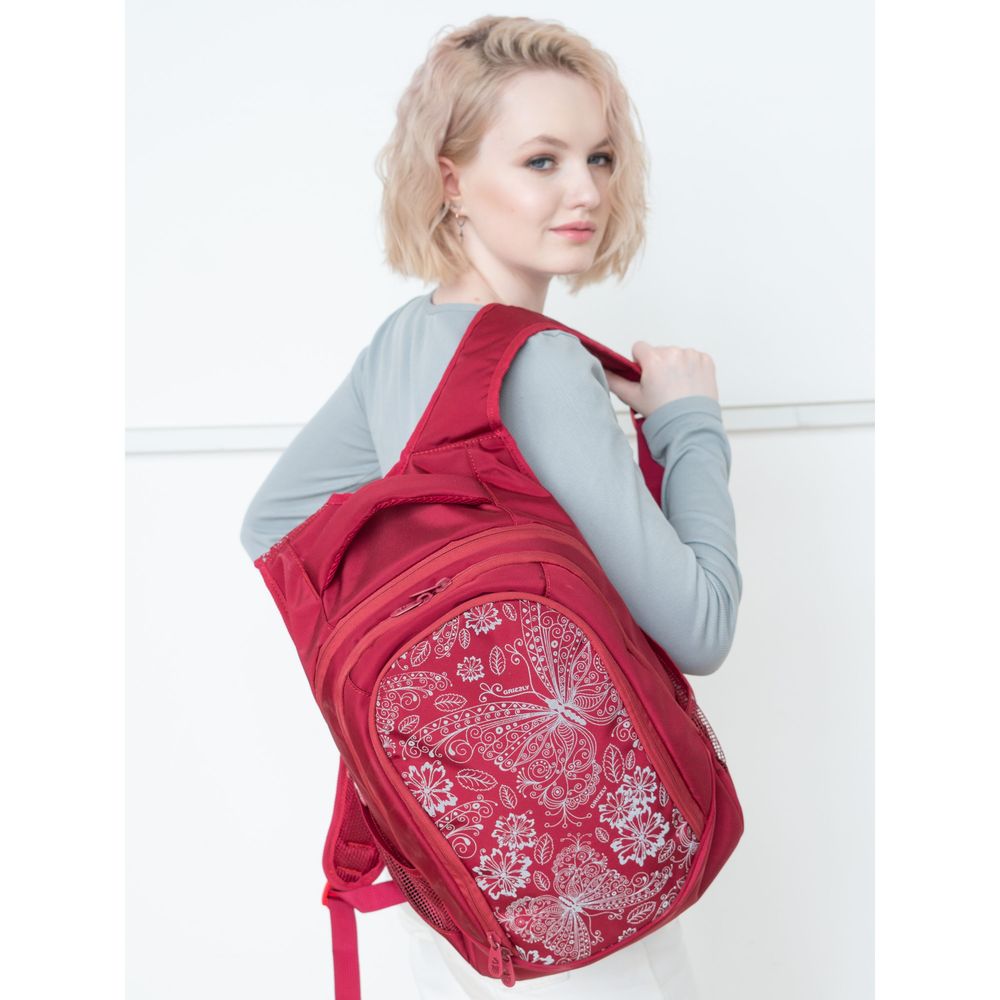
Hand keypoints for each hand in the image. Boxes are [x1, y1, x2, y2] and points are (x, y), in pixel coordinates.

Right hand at [604, 341, 719, 417]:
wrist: (691, 426)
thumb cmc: (663, 414)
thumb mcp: (632, 398)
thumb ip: (614, 381)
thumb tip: (603, 370)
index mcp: (655, 359)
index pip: (639, 348)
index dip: (639, 363)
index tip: (645, 378)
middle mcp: (674, 353)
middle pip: (658, 352)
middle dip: (658, 365)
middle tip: (662, 388)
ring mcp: (692, 356)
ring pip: (676, 355)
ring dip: (675, 366)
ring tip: (677, 388)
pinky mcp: (706, 361)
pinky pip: (693, 358)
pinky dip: (691, 369)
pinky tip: (689, 385)